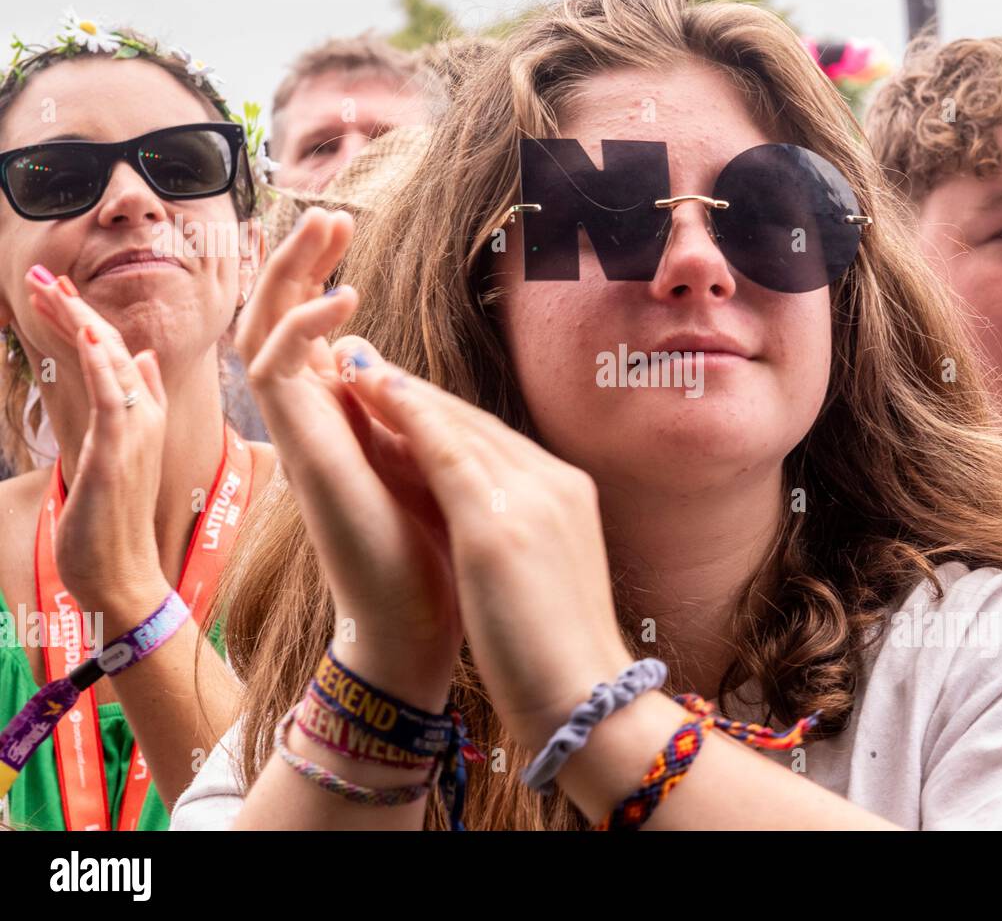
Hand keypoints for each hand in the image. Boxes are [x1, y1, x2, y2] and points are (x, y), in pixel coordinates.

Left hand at [25, 268, 167, 604]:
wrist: (123, 575)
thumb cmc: (113, 525)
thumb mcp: (119, 457)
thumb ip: (133, 406)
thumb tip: (140, 361)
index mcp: (143, 418)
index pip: (114, 355)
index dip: (84, 320)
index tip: (57, 292)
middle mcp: (145, 418)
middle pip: (109, 348)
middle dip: (74, 309)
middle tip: (41, 276)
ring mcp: (135, 434)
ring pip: (108, 362)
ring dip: (78, 320)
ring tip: (49, 287)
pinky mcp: (117, 453)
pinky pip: (111, 396)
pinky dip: (98, 360)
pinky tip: (81, 330)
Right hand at [235, 208, 460, 704]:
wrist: (414, 624)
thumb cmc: (425, 549)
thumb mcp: (423, 459)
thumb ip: (399, 411)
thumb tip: (381, 363)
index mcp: (339, 419)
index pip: (310, 332)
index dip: (318, 279)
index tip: (347, 232)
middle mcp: (311, 421)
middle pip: (277, 319)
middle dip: (298, 263)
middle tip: (329, 213)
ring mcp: (302, 435)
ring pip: (262, 332)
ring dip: (291, 275)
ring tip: (326, 225)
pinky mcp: (302, 451)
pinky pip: (276, 371)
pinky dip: (304, 328)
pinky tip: (342, 304)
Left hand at [330, 336, 632, 750]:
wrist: (585, 698)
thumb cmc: (556, 655)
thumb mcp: (541, 577)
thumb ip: (517, 536)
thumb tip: (479, 528)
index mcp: (565, 497)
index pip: (495, 444)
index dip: (441, 417)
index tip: (399, 398)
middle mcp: (553, 483)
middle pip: (476, 425)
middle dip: (417, 394)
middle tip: (366, 362)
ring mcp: (533, 496)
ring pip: (459, 426)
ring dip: (403, 391)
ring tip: (357, 364)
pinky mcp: (501, 521)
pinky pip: (447, 449)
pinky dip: (407, 415)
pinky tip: (372, 391)